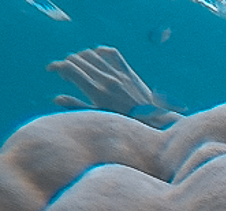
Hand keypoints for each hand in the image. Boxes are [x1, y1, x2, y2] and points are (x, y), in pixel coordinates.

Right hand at [47, 46, 178, 126]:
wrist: (152, 121)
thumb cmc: (123, 122)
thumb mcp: (98, 117)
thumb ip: (77, 106)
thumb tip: (57, 98)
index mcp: (96, 91)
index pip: (69, 68)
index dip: (57, 66)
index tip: (53, 70)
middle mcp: (106, 80)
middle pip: (78, 59)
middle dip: (67, 63)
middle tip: (67, 73)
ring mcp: (118, 74)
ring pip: (92, 54)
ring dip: (81, 57)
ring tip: (80, 66)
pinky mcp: (128, 72)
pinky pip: (112, 54)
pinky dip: (101, 51)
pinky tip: (97, 56)